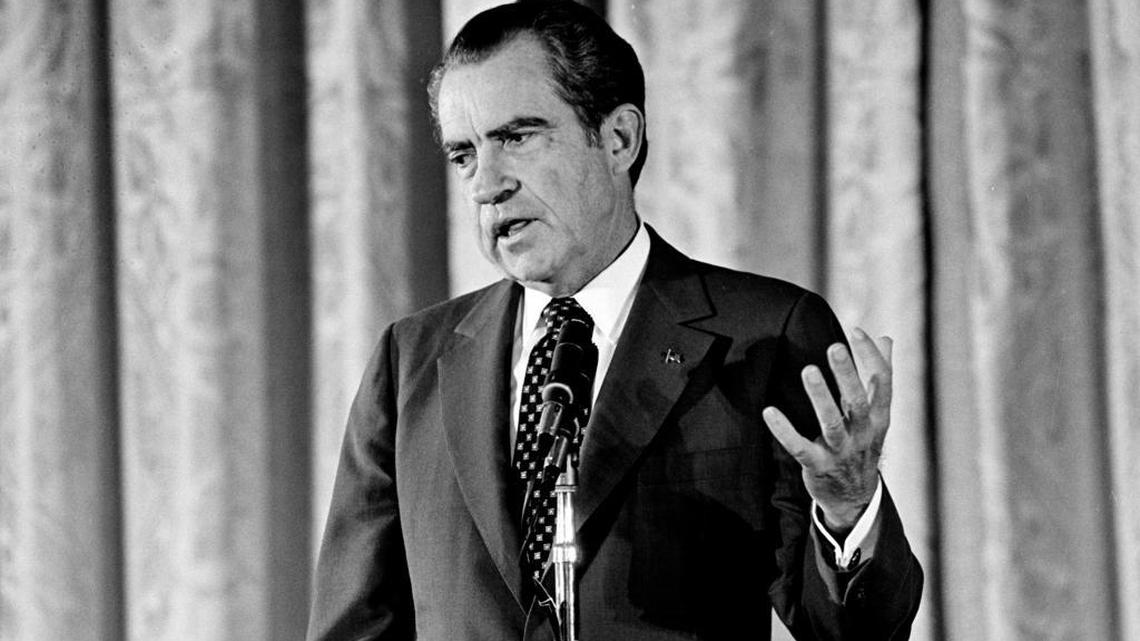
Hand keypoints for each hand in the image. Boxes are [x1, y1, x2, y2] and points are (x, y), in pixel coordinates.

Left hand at [762, 328, 891, 534]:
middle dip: (847, 374)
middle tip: (834, 347)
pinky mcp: (818, 466)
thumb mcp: (877, 413)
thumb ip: (880, 375)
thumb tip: (887, 338)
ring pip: (832, 423)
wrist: (855, 498)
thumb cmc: (863, 443)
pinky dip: (785, 430)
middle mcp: (863, 433)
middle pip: (858, 401)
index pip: (881, 383)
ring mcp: (841, 451)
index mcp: (879, 417)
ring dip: (820, 397)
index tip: (855, 331)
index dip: (870, 356)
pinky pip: (799, 447)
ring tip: (809, 371)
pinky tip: (769, 411)